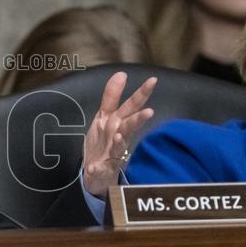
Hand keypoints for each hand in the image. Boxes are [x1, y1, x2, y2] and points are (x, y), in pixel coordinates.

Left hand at [82, 71, 156, 197]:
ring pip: (119, 146)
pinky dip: (96, 169)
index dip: (140, 94)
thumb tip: (121, 73)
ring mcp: (112, 153)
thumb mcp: (104, 116)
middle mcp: (118, 136)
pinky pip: (99, 169)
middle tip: (149, 112)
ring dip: (120, 141)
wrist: (98, 173)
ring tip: (120, 136)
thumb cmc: (104, 141)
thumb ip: (111, 96)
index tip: (153, 80)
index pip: (130, 105)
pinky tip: (92, 168)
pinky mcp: (103, 169)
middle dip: (138, 119)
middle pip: (129, 125)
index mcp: (117, 122)